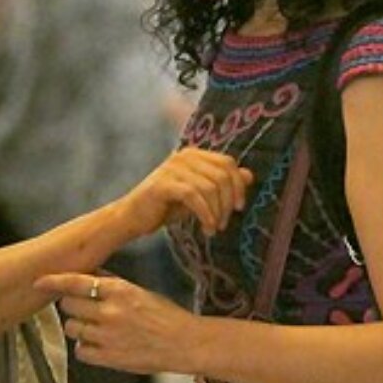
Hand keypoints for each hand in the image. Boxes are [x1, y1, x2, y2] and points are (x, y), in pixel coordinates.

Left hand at [35, 273, 196, 374]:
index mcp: (119, 290)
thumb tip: (90, 275)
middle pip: (68, 305)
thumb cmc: (166, 316)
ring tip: (96, 328)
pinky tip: (100, 345)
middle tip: (84, 309)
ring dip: (78, 327)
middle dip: (72, 305)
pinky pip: (81, 351)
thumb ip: (112, 284)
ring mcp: (107, 336)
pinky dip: (86, 348)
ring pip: (72, 328)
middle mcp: (109, 311)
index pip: (76, 282)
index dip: (53, 281)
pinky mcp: (109, 358)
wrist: (184, 343)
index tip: (39, 281)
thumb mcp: (140, 291)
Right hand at [118, 148, 251, 236]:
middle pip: (222, 175)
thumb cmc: (167, 206)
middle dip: (228, 202)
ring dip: (217, 212)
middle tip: (224, 223)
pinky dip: (205, 214)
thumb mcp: (200, 195)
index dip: (238, 186)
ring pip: (210, 187)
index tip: (238, 207)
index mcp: (193, 154)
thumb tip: (249, 175)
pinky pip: (194, 196)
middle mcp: (184, 156)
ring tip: (213, 228)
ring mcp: (172, 168)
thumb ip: (222, 183)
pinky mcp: (163, 184)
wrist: (133, 218)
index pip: (228, 163)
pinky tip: (207, 228)